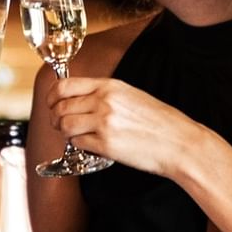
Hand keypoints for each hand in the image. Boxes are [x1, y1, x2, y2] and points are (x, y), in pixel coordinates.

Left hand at [44, 76, 204, 179]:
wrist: (180, 143)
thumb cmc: (159, 121)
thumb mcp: (131, 95)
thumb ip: (104, 94)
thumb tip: (78, 99)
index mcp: (110, 86)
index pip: (65, 85)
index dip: (52, 96)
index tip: (52, 104)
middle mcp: (104, 101)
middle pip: (60, 107)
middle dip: (55, 117)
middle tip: (61, 124)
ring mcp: (105, 123)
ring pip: (65, 125)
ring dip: (65, 132)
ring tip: (75, 135)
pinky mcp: (107, 145)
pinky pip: (78, 143)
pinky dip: (79, 145)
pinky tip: (90, 145)